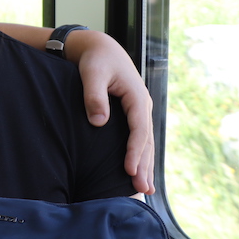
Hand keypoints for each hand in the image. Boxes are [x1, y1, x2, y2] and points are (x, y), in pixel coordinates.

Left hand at [72, 31, 155, 194]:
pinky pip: (138, 138)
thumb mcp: (92, 74)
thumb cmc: (95, 60)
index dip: (134, 151)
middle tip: (142, 190)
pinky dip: (140, 155)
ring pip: (145, 142)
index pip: (138, 129)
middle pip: (146, 140)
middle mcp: (143, 104)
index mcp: (136, 96)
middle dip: (144, 165)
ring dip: (145, 164)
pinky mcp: (132, 113)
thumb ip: (94, 96)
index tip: (128, 170)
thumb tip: (99, 122)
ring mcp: (139, 110)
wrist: (100, 48)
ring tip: (146, 189)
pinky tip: (138, 171)